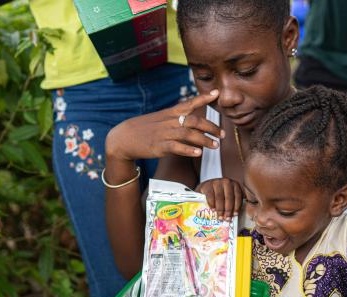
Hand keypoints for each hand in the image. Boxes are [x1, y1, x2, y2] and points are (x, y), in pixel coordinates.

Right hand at [105, 90, 222, 161]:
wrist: (123, 137)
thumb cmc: (145, 128)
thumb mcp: (160, 118)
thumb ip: (177, 117)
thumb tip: (193, 119)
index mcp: (170, 113)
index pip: (189, 102)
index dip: (204, 98)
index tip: (217, 93)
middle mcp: (169, 121)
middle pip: (194, 120)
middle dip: (211, 127)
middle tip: (223, 134)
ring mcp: (164, 134)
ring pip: (189, 134)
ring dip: (204, 140)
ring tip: (215, 146)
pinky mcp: (159, 146)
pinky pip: (176, 147)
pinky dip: (188, 149)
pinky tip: (198, 153)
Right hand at [195, 178, 242, 219]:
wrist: (205, 188)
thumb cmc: (219, 194)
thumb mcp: (228, 195)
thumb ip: (233, 202)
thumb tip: (236, 214)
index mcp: (234, 185)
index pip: (238, 196)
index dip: (237, 206)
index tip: (235, 215)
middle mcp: (226, 182)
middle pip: (229, 197)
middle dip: (228, 210)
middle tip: (227, 219)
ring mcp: (216, 183)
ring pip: (220, 198)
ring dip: (220, 209)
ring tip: (220, 217)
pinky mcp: (207, 186)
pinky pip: (210, 196)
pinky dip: (212, 204)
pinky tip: (213, 210)